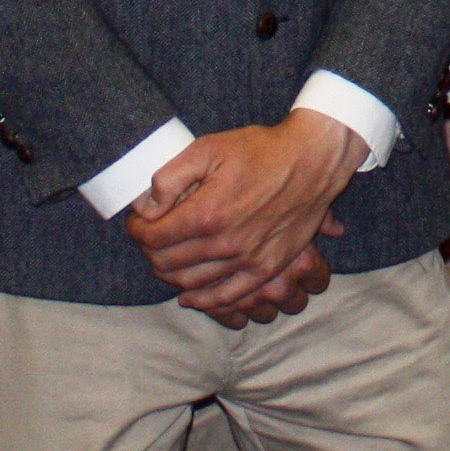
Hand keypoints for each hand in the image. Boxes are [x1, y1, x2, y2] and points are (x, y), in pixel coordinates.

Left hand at [126, 112, 364, 323]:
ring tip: (166, 259)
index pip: (154, 237)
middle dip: (150, 251)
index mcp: (207, 213)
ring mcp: (247, 259)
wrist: (313, 160)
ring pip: (191, 283)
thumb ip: (170, 177)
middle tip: (149, 239)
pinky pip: (227, 296)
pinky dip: (203, 301)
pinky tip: (190, 296)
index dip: (137, 231)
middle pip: (168, 262)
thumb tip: (144, 206)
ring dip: (170, 274)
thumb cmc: (261, 151)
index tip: (136, 224)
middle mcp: (224, 243)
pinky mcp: (267, 268)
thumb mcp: (208, 148)